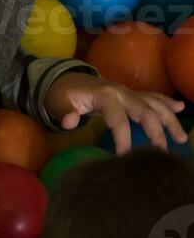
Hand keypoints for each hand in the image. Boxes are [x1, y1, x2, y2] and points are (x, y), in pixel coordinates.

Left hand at [45, 71, 186, 152]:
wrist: (65, 79)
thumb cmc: (61, 94)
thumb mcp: (57, 102)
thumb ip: (63, 112)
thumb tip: (70, 122)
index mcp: (104, 94)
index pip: (118, 118)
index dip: (123, 138)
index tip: (125, 157)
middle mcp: (121, 91)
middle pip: (144, 110)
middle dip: (155, 131)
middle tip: (161, 153)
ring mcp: (128, 91)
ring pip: (154, 103)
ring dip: (170, 119)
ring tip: (182, 139)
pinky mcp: (131, 94)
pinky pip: (152, 96)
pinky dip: (167, 102)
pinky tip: (180, 108)